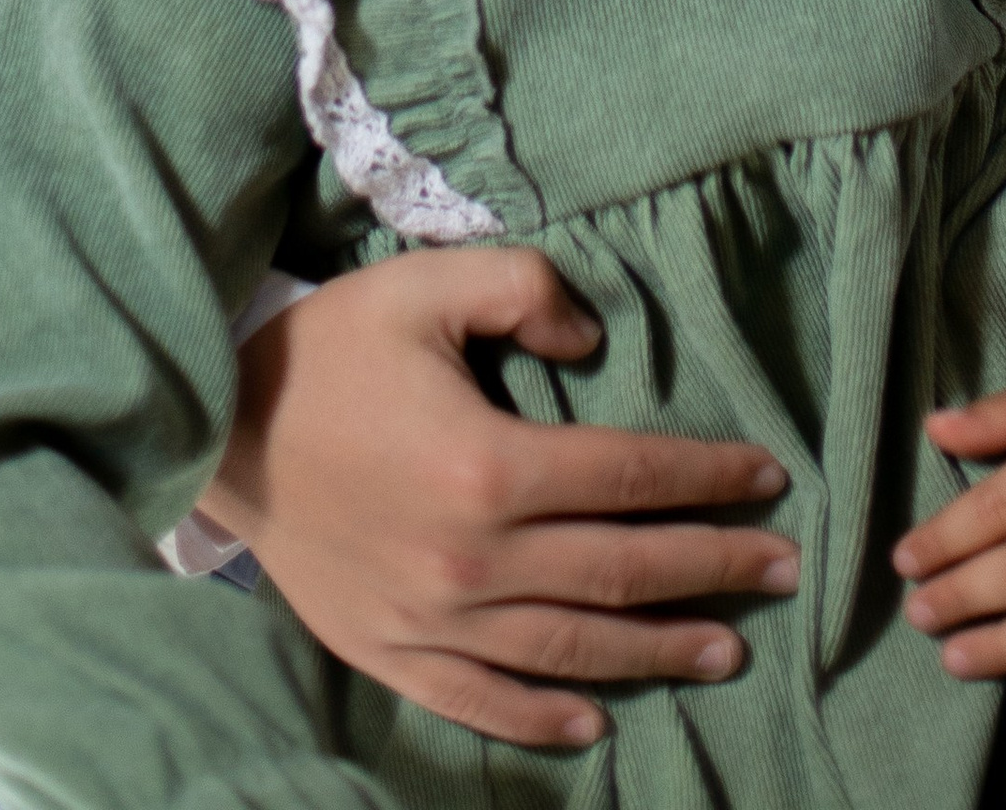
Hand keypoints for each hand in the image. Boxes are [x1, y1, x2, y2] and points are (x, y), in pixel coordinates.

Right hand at [206, 246, 799, 750]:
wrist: (220, 428)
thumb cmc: (333, 348)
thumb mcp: (428, 283)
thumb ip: (524, 289)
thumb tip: (595, 340)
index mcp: (489, 465)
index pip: (632, 478)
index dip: (709, 480)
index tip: (770, 480)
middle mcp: (473, 558)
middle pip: (622, 572)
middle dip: (714, 568)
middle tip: (785, 570)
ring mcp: (433, 619)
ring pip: (573, 650)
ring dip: (659, 650)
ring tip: (727, 645)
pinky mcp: (392, 652)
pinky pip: (484, 700)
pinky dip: (545, 718)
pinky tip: (597, 721)